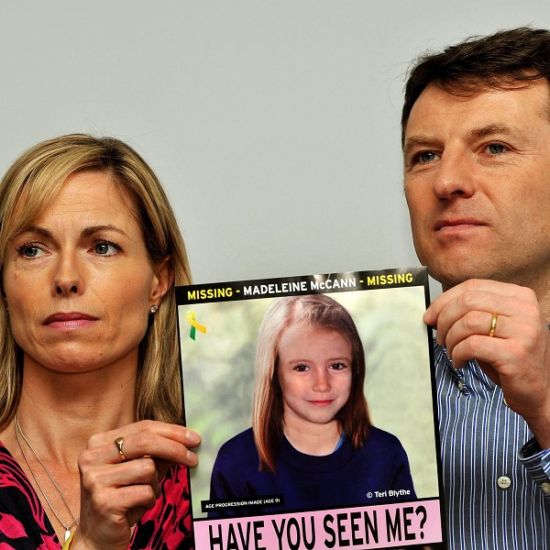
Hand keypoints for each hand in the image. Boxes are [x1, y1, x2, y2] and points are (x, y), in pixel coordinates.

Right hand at [72, 420, 199, 549]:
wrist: (97, 537)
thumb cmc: (121, 497)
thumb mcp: (138, 470)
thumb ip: (157, 454)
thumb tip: (186, 440)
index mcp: (98, 443)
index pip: (142, 427)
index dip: (172, 431)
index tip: (194, 438)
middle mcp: (91, 457)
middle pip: (145, 442)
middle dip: (175, 448)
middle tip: (193, 458)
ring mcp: (95, 479)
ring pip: (147, 468)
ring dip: (155, 483)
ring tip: (144, 494)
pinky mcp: (103, 501)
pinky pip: (145, 492)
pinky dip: (150, 499)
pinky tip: (138, 506)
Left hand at [425, 279, 549, 447]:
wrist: (541, 390)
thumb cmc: (510, 357)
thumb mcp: (495, 327)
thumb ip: (473, 312)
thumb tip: (434, 310)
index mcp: (520, 296)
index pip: (473, 286)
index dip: (445, 300)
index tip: (430, 315)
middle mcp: (525, 309)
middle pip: (468, 301)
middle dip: (444, 319)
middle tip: (439, 336)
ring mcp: (524, 331)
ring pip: (468, 322)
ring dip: (450, 339)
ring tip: (450, 351)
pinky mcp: (515, 353)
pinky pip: (471, 345)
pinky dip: (458, 354)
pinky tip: (459, 362)